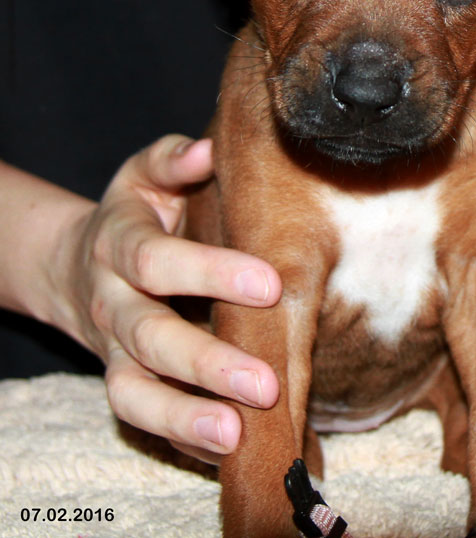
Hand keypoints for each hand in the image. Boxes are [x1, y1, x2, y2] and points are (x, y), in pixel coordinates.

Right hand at [56, 135, 281, 463]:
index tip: (270, 283)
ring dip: (185, 417)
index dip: (210, 273)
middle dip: (206, 363)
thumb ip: (171, 161)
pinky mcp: (122, 381)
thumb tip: (207, 148)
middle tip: (265, 384)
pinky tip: (227, 450)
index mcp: (118, 243)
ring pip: (135, 391)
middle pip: (149, 337)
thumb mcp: (144, 177)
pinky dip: (180, 437)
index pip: (156, 261)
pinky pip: (141, 418)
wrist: (80, 264)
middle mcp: (112, 302)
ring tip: (236, 434)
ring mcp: (113, 349)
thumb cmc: (136, 215)